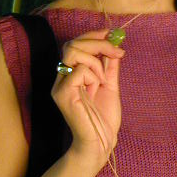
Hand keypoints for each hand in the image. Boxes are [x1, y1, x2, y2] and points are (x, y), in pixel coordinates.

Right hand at [51, 29, 124, 165]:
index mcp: (71, 75)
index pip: (75, 44)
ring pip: (74, 52)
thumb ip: (110, 66)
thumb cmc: (104, 118)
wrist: (101, 142)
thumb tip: (115, 46)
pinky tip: (96, 89)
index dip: (92, 35)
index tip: (111, 33)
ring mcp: (60, 86)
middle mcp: (61, 78)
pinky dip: (93, 76)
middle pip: (73, 44)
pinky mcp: (62, 94)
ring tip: (103, 80)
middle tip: (116, 52)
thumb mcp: (110, 85)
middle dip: (98, 43)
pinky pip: (79, 70)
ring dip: (96, 62)